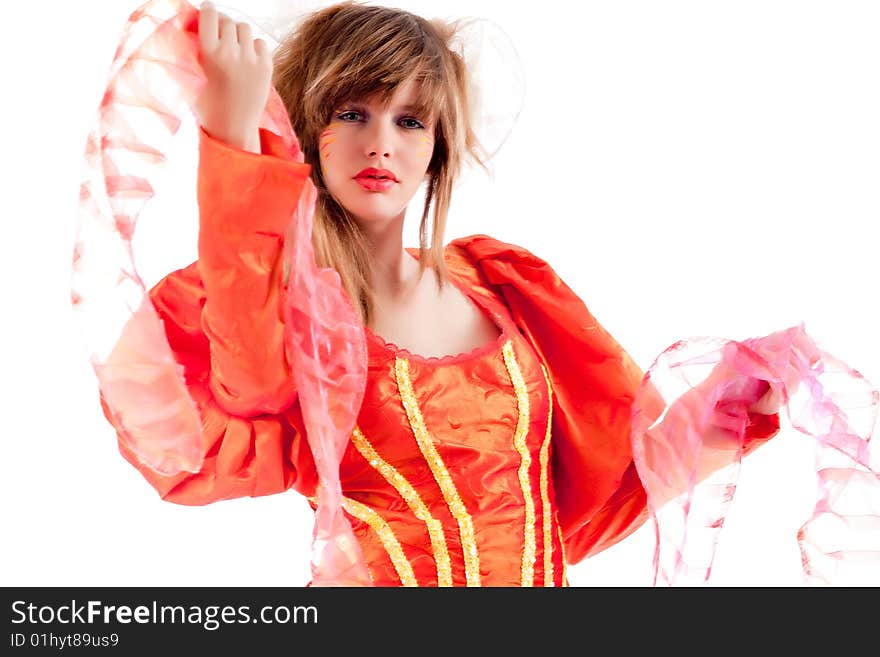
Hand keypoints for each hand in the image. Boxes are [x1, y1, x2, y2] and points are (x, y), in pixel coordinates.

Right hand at [195, 2, 271, 151]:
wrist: (233, 128)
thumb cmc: (208, 103)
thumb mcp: (195, 74)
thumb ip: (197, 48)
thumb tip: (196, 24)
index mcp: (209, 53)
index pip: (210, 14)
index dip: (208, 11)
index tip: (207, 13)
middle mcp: (231, 53)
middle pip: (228, 20)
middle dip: (222, 25)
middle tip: (219, 36)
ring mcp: (251, 60)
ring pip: (245, 29)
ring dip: (238, 34)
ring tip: (233, 49)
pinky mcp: (266, 67)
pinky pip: (260, 43)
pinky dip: (253, 47)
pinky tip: (246, 60)